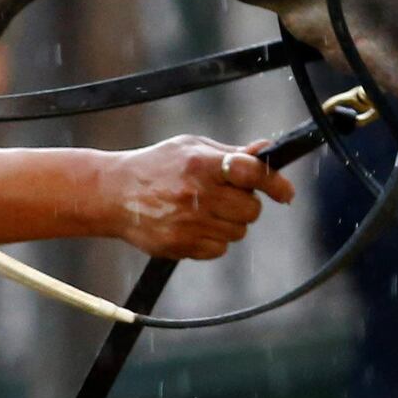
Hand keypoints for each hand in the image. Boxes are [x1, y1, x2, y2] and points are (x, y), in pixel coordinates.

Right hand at [101, 135, 293, 259]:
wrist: (112, 193)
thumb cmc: (155, 166)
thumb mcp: (189, 148)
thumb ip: (230, 153)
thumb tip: (266, 150)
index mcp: (200, 163)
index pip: (251, 172)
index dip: (275, 182)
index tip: (285, 192)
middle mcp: (196, 193)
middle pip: (251, 209)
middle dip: (245, 204)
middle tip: (226, 196)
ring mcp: (188, 222)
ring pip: (237, 232)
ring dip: (228, 222)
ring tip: (201, 209)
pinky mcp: (180, 245)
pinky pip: (218, 249)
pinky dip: (212, 240)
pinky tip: (191, 225)